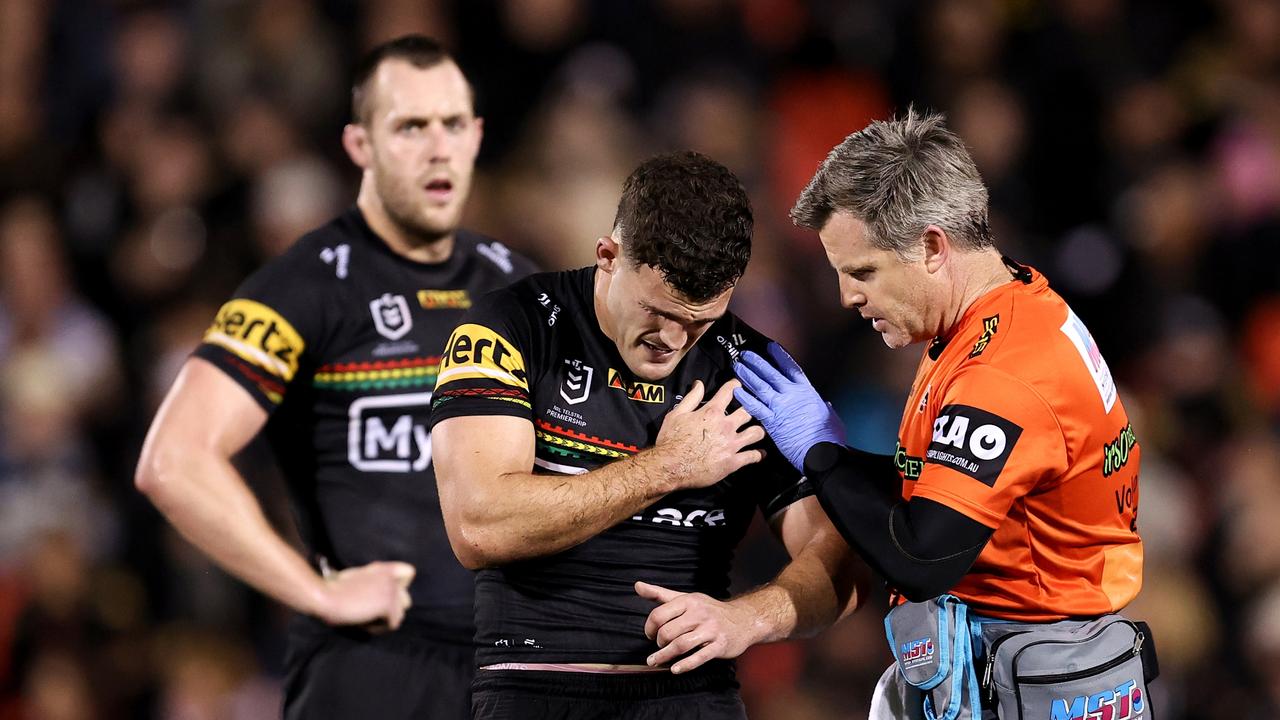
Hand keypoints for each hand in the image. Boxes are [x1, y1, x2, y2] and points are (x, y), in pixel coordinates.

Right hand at [314, 561, 414, 629]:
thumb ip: (374, 583)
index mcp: (383, 568)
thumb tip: (383, 598)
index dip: (400, 587)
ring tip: (363, 617)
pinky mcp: (389, 604)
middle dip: (389, 610)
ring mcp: (392, 589)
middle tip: (367, 612)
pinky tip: (362, 622)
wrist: (324, 596)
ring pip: (399, 615)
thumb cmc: (332, 590)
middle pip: (405, 601)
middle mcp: (391, 576)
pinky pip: (392, 624)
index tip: (381, 595)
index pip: (409, 572)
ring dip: (383, 621)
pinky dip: (378, 628)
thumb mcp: (356, 578)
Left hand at [636, 581, 760, 673]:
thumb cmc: (709, 610)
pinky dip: (685, 665)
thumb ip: (660, 594)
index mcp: (688, 601)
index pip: (659, 614)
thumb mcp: (685, 598)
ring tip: (655, 662)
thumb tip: (637, 585)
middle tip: (658, 647)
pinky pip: (699, 657)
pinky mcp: (719, 645)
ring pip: (681, 645)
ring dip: (664, 656)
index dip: (649, 627)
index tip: (649, 634)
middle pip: (668, 632)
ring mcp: (710, 630)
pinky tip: (674, 669)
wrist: (743, 620)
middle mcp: (699, 614)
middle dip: (658, 643)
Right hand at [653, 380, 765, 490]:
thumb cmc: (671, 440)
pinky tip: (760, 453)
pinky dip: (758, 454)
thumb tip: (699, 384)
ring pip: (756, 433)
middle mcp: (725, 426)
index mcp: (712, 413)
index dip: (736, 385)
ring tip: (758, 430)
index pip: (729, 392)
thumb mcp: (676, 414)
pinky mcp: (732, 462)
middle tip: (754, 408)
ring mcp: (731, 444)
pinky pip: (752, 456)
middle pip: (749, 411)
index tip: (739, 385)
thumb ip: (691, 398)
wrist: (671, 467)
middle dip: (752, 408)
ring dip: (759, 430)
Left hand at [733, 342, 845, 471]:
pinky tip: (736, 391)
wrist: (821, 452)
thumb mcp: (831, 416)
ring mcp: (780, 407)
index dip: (780, 356)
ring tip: (737, 367)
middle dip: (757, 362)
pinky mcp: (771, 421)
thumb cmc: (829, 436)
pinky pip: (755, 406)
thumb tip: (826, 404)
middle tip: (745, 355)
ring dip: (747, 375)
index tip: (771, 347)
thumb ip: (825, 408)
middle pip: (771, 373)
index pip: (791, 368)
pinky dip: (745, 398)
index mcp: (806, 391)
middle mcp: (791, 395)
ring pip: (760, 386)